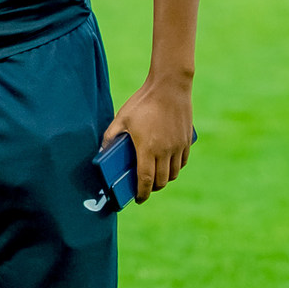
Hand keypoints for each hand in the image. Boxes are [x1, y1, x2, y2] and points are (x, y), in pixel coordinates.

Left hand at [102, 74, 192, 201]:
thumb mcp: (121, 118)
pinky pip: (182, 162)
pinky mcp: (186, 141)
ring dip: (164, 180)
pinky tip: (167, 165)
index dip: (142, 194)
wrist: (170, 87)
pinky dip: (175, 169)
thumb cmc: (143, 103)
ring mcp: (178, 147)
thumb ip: (110, 136)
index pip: (146, 180)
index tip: (138, 200)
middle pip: (161, 181)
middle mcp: (165, 151)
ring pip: (173, 174)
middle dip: (152, 189)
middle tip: (144, 188)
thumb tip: (102, 150)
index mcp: (148, 149)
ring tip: (155, 177)